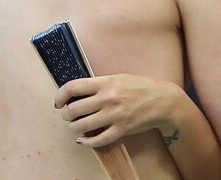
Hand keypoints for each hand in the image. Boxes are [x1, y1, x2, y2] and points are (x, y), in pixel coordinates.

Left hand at [55, 74, 184, 147]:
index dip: (60, 96)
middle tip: (69, 116)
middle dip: (66, 115)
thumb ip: (99, 84)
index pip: (73, 87)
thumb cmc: (139, 86)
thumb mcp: (119, 77)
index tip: (58, 102)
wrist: (162, 100)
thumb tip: (77, 92)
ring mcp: (114, 115)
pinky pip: (97, 140)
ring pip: (81, 127)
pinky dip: (86, 142)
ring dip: (74, 129)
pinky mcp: (121, 130)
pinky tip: (84, 140)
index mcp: (106, 82)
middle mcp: (108, 98)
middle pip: (73, 110)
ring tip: (77, 126)